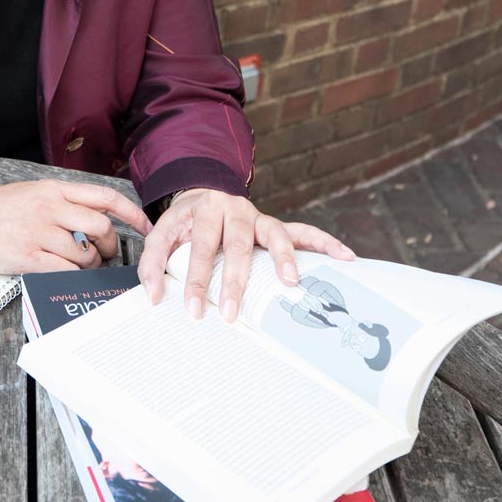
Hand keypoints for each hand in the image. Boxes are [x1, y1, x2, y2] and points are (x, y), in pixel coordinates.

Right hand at [0, 180, 152, 274]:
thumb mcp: (30, 194)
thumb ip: (61, 204)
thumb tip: (95, 222)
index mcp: (52, 189)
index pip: (104, 196)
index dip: (131, 212)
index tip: (145, 226)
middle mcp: (48, 207)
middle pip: (100, 226)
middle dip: (111, 245)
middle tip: (106, 253)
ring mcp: (37, 232)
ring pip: (84, 252)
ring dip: (90, 264)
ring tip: (81, 264)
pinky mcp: (26, 256)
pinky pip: (63, 269)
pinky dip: (72, 274)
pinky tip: (66, 273)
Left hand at [139, 189, 352, 321]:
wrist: (205, 188)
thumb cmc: (186, 221)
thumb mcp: (163, 233)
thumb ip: (154, 262)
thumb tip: (154, 297)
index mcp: (205, 211)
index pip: (200, 248)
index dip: (196, 280)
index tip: (193, 310)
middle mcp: (235, 210)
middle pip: (237, 245)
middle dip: (235, 281)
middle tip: (231, 312)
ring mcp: (259, 217)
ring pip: (276, 234)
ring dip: (284, 258)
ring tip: (291, 284)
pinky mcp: (276, 225)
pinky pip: (305, 232)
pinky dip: (326, 243)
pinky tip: (346, 258)